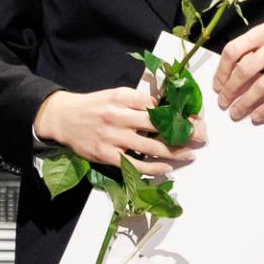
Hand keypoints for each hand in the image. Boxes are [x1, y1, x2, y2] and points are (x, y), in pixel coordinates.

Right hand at [33, 86, 204, 176]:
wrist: (62, 117)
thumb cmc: (93, 106)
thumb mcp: (115, 95)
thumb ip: (139, 102)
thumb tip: (168, 110)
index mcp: (123, 98)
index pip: (158, 106)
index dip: (180, 113)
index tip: (196, 119)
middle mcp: (118, 116)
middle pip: (160, 126)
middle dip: (185, 132)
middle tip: (202, 137)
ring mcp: (112, 137)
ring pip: (152, 147)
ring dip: (176, 152)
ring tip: (190, 154)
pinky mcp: (106, 154)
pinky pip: (136, 164)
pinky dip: (154, 167)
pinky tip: (167, 167)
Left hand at [213, 20, 263, 123]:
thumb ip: (249, 48)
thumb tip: (226, 75)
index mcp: (263, 32)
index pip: (233, 51)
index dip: (221, 71)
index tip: (217, 85)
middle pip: (245, 70)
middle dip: (230, 90)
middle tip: (222, 102)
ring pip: (262, 86)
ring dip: (245, 102)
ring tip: (235, 112)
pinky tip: (256, 116)